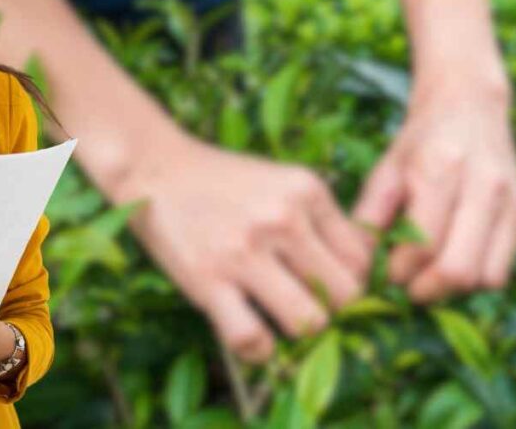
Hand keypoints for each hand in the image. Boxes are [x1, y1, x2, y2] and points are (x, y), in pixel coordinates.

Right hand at [112, 132, 371, 363]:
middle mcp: (282, 219)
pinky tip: (254, 338)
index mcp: (307, 190)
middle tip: (309, 306)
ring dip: (300, 330)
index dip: (351, 280)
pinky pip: (252, 338)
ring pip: (309, 321)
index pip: (362, 258)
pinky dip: (259, 350)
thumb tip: (358, 271)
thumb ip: (318, 219)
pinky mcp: (208, 281)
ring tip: (281, 320)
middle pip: (346, 294)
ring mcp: (244, 252)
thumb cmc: (221, 180)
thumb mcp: (281, 181)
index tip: (330, 285)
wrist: (153, 166)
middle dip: (333, 309)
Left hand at [352, 79, 515, 301]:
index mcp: (442, 169)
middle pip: (459, 269)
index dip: (398, 272)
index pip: (423, 245)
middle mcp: (485, 187)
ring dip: (453, 289)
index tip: (383, 274)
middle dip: (426, 289)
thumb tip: (358, 267)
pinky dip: (474, 278)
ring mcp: (510, 203)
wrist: (470, 105)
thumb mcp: (385, 169)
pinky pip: (502, 270)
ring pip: (486, 278)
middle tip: (405, 287)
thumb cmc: (420, 141)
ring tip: (428, 275)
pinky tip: (451, 261)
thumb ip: (369, 216)